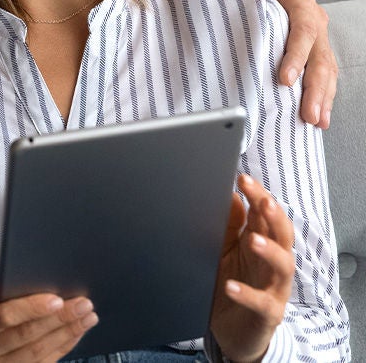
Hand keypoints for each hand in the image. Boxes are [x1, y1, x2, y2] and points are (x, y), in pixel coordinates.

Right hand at [0, 280, 95, 362]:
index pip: (1, 317)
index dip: (29, 309)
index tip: (56, 299)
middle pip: (24, 336)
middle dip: (57, 320)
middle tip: (83, 305)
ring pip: (37, 353)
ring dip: (66, 334)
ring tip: (87, 317)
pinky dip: (62, 347)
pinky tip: (75, 333)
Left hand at [210, 174, 294, 361]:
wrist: (233, 331)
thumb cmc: (231, 283)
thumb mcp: (226, 251)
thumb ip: (229, 226)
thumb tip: (229, 195)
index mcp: (262, 244)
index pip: (266, 215)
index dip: (258, 196)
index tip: (243, 179)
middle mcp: (272, 264)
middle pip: (282, 235)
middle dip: (274, 217)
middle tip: (263, 201)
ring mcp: (274, 289)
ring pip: (282, 266)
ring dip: (269, 251)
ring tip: (252, 240)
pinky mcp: (268, 314)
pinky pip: (261, 303)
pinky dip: (246, 294)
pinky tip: (231, 286)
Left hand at [219, 0, 336, 127]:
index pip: (303, 30)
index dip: (297, 56)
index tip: (285, 80)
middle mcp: (312, 19)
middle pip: (320, 56)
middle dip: (315, 88)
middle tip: (308, 114)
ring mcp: (313, 36)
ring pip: (325, 69)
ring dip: (322, 97)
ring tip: (317, 121)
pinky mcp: (308, 49)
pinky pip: (320, 73)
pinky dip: (321, 95)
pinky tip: (318, 115)